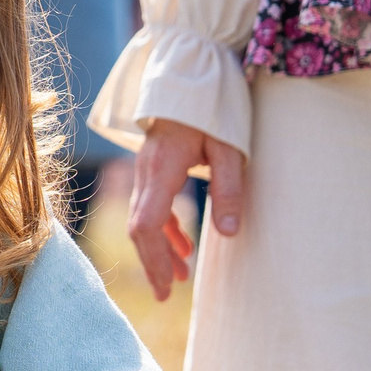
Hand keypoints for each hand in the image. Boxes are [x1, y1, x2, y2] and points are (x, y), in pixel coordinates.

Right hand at [129, 118, 245, 301]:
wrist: (192, 74)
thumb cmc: (214, 107)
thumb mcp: (230, 148)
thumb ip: (228, 190)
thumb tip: (229, 234)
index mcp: (163, 169)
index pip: (148, 224)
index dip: (155, 259)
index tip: (168, 286)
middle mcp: (146, 171)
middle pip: (139, 228)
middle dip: (152, 263)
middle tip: (166, 296)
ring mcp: (146, 169)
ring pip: (142, 219)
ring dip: (158, 250)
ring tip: (178, 278)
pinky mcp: (153, 167)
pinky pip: (150, 205)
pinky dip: (163, 230)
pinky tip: (183, 246)